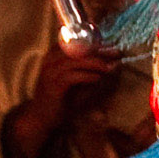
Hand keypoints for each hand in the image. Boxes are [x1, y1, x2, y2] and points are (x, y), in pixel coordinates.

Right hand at [1, 44, 119, 157]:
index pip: (77, 40)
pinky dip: (87, 76)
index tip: (113, 46)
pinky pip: (73, 76)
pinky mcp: (53, 85)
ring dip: (96, 62)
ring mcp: (51, 71)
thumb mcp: (75, 79)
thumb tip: (110, 63)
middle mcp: (51, 59)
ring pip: (76, 60)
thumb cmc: (61, 98)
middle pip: (78, 48)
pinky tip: (98, 78)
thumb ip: (88, 69)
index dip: (96, 42)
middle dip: (100, 50)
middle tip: (116, 53)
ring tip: (110, 66)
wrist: (42, 117)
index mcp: (55, 54)